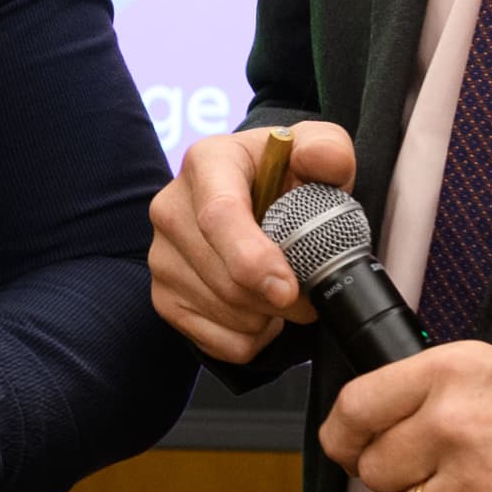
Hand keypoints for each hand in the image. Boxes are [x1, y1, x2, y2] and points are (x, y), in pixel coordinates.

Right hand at [150, 120, 357, 361]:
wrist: (257, 201)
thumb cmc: (287, 177)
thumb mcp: (318, 149)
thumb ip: (329, 150)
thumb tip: (317, 162)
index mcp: (207, 163)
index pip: (219, 216)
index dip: (253, 259)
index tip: (287, 289)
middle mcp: (171, 208)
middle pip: (226, 279)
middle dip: (278, 297)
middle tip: (309, 288)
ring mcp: (162, 257)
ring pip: (227, 314)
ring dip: (268, 316)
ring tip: (279, 289)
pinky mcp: (164, 297)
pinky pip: (218, 342)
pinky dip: (252, 337)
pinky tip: (259, 308)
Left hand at [320, 341, 491, 491]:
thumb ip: (435, 390)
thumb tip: (388, 421)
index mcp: (445, 376)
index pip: (354, 409)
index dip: (342, 438)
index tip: (346, 451)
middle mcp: (450, 427)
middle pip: (374, 473)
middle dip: (398, 481)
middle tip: (432, 478)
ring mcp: (472, 484)